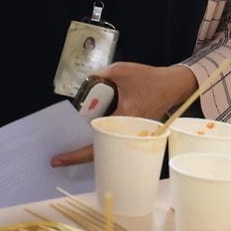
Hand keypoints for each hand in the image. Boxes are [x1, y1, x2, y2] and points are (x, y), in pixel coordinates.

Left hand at [50, 63, 197, 166]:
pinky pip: (114, 139)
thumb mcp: (120, 70)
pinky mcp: (135, 133)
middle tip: (61, 155)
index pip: (96, 143)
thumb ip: (98, 76)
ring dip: (91, 144)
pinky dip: (102, 136)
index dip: (75, 155)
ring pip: (107, 147)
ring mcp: (133, 135)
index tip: (57, 160)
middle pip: (99, 151)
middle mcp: (130, 133)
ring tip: (71, 144)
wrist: (174, 85)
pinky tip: (91, 129)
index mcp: (125, 120)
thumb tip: (83, 86)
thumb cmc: (150, 78)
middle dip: (79, 153)